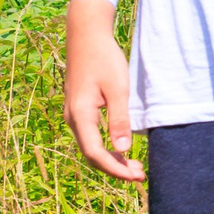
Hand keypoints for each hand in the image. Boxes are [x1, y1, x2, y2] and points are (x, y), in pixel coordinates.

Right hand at [65, 8, 144, 182]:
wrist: (86, 36)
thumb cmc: (104, 59)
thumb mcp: (118, 88)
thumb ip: (119, 119)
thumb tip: (123, 149)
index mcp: (80, 115)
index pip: (95, 153)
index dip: (115, 169)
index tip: (136, 176)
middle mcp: (73, 119)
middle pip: (91, 155)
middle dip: (115, 168)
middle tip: (140, 175)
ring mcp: (74, 115)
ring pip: (90, 147)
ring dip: (111, 159)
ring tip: (134, 167)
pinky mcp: (79, 110)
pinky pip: (91, 137)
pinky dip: (106, 147)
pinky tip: (122, 149)